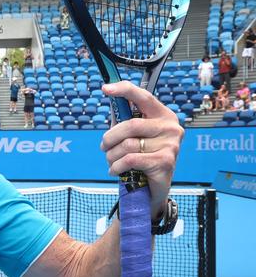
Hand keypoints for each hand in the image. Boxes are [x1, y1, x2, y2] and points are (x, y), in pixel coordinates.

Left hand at [99, 82, 182, 216]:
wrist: (154, 188)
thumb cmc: (141, 156)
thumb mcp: (133, 136)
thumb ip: (124, 119)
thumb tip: (110, 98)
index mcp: (163, 115)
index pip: (144, 97)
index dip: (124, 90)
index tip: (105, 88)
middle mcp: (171, 127)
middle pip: (130, 125)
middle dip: (109, 137)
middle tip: (104, 147)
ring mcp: (171, 144)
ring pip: (127, 145)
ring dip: (111, 155)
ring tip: (111, 161)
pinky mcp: (166, 161)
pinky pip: (130, 160)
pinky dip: (116, 166)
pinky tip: (114, 170)